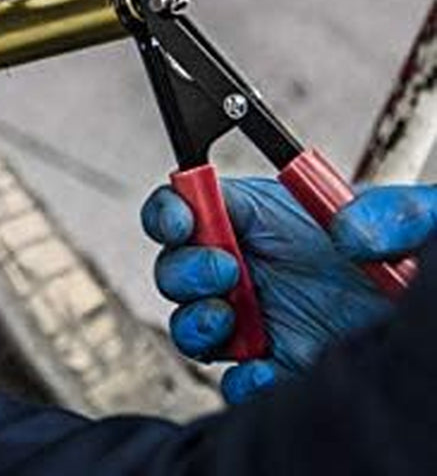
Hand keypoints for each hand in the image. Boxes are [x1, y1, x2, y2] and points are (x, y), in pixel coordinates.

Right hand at [142, 178, 436, 403]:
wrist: (428, 326)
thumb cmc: (417, 258)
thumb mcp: (414, 217)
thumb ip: (387, 212)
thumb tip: (349, 232)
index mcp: (266, 216)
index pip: (193, 202)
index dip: (171, 210)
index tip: (181, 220)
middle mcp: (252, 267)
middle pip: (177, 266)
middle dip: (184, 269)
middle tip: (224, 270)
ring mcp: (260, 319)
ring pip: (192, 323)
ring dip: (194, 321)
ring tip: (228, 320)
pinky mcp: (279, 366)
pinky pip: (237, 379)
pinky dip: (240, 380)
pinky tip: (261, 370)